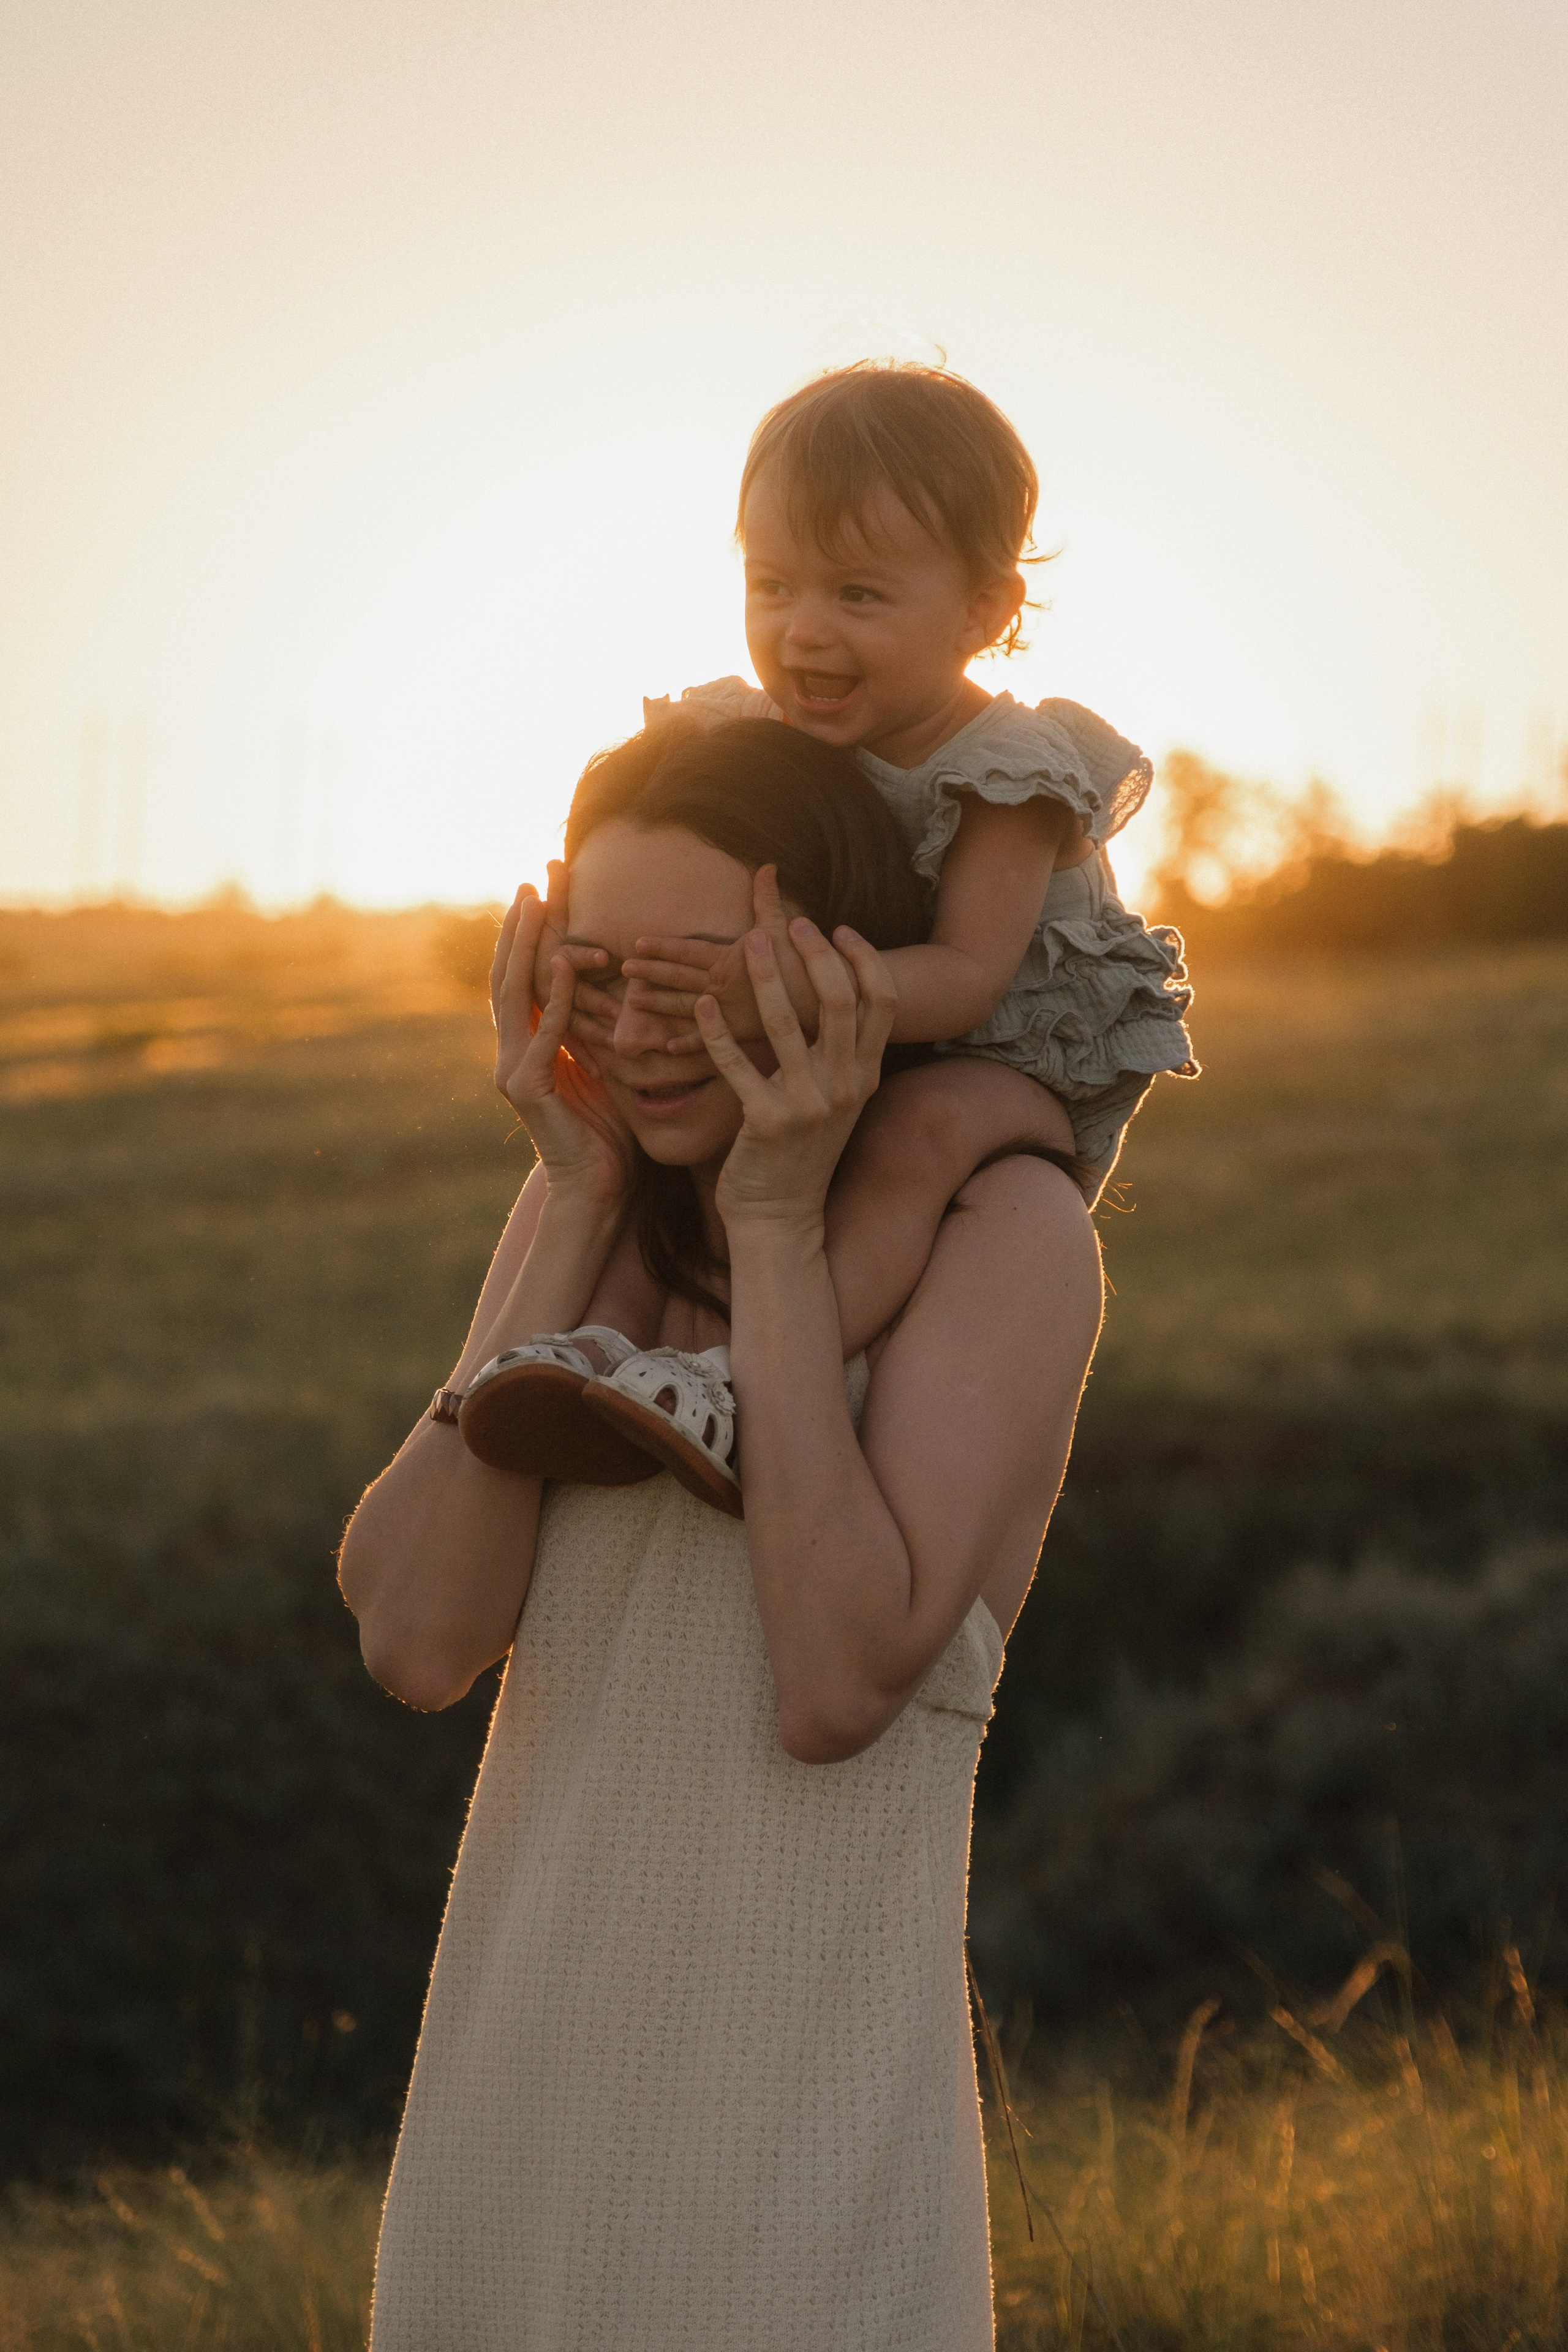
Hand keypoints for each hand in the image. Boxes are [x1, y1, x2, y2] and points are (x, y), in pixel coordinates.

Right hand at [491, 886, 632, 1209]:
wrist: (599, 1189)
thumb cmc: (610, 1133)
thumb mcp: (604, 1066)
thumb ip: (596, 1028)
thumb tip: (613, 985)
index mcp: (528, 1044)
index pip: (525, 975)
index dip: (530, 931)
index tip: (544, 887)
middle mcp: (511, 1051)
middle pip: (511, 973)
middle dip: (522, 923)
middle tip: (536, 876)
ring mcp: (512, 1069)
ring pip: (514, 994)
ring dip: (526, 945)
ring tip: (538, 902)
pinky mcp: (526, 1089)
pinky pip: (543, 1033)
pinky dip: (555, 997)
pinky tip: (563, 962)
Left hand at [622, 865, 818, 1053]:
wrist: (825, 997)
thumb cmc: (804, 960)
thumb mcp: (783, 925)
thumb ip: (767, 898)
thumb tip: (766, 866)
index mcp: (728, 958)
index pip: (687, 950)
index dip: (662, 946)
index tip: (637, 943)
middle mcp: (721, 984)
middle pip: (678, 976)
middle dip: (650, 972)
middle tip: (624, 969)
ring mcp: (727, 1010)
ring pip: (684, 1006)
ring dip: (658, 1004)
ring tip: (633, 1002)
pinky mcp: (739, 1032)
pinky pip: (708, 1040)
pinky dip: (689, 1044)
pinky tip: (667, 1047)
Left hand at [696, 917, 896, 1233]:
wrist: (781, 1216)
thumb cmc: (803, 1151)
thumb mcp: (836, 1100)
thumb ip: (840, 1054)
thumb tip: (834, 994)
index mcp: (865, 1076)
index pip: (882, 1002)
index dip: (864, 959)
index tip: (839, 929)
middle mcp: (844, 1087)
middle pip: (839, 1001)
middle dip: (815, 954)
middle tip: (792, 924)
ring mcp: (807, 1105)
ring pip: (786, 1024)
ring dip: (764, 976)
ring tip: (746, 941)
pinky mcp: (766, 1122)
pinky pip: (736, 1065)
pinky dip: (716, 1032)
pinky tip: (702, 1006)